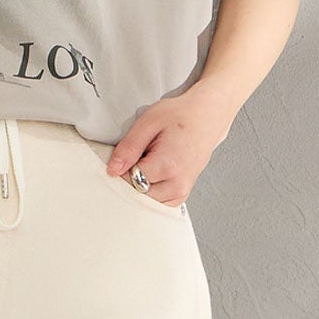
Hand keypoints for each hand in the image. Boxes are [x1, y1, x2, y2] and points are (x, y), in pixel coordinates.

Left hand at [106, 85, 235, 206]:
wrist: (206, 117)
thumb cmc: (182, 116)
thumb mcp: (148, 122)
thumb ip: (129, 147)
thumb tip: (113, 169)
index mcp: (168, 166)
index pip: (129, 180)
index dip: (120, 169)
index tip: (122, 157)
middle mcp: (177, 184)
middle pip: (136, 194)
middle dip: (129, 179)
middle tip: (136, 157)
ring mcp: (181, 192)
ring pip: (145, 201)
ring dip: (139, 185)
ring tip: (148, 162)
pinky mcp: (181, 195)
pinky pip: (156, 202)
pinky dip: (149, 190)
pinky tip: (152, 173)